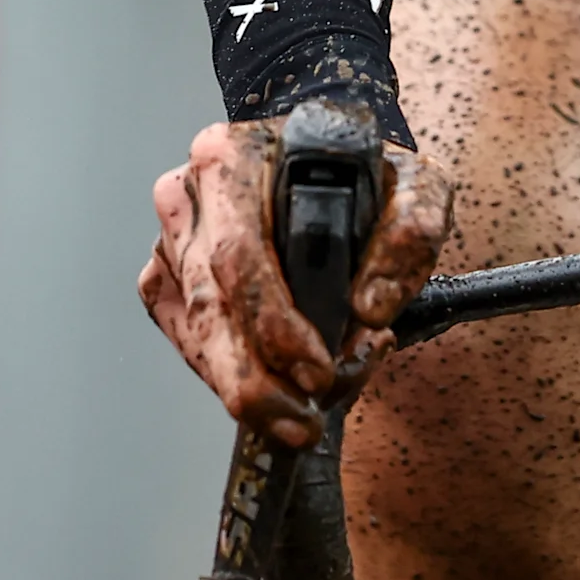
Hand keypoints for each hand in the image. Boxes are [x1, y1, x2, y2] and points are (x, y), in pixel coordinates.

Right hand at [139, 115, 449, 446]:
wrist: (330, 170)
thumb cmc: (363, 175)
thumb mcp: (412, 185)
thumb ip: (411, 232)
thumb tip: (371, 307)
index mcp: (233, 157)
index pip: (240, 254)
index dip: (275, 325)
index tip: (318, 373)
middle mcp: (189, 196)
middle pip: (211, 306)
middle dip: (257, 379)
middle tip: (302, 423)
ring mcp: (171, 242)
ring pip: (196, 334)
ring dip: (249, 386)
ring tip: (302, 417)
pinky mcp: (168, 282)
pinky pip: (189, 344)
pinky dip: (230, 377)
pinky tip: (278, 387)